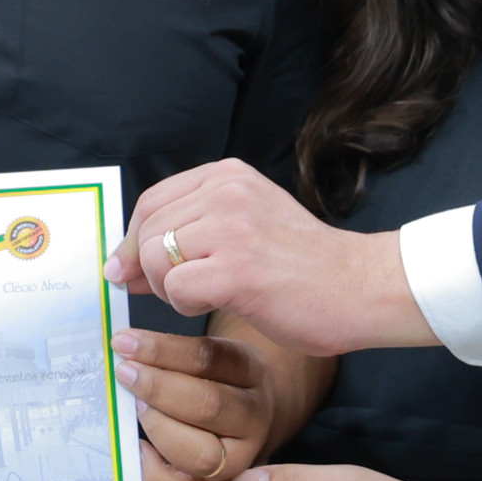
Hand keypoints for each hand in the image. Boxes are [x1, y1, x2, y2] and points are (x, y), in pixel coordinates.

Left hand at [113, 161, 434, 355]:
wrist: (361, 287)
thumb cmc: (304, 266)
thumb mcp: (247, 224)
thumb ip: (191, 231)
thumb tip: (120, 264)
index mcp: (228, 175)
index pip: (152, 201)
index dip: (134, 240)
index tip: (134, 270)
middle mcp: (227, 192)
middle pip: (147, 230)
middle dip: (147, 269)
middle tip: (175, 292)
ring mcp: (232, 228)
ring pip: (153, 257)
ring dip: (168, 288)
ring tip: (204, 296)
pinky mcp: (236, 269)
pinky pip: (175, 287)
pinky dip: (185, 304)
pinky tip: (215, 303)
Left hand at [118, 328, 272, 480]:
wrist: (253, 415)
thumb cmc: (220, 379)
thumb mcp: (211, 352)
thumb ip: (175, 351)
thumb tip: (125, 347)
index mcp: (251, 374)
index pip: (208, 359)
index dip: (162, 351)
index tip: (124, 343)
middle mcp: (252, 419)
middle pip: (210, 406)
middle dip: (158, 390)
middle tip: (126, 375)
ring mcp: (240, 460)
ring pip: (202, 456)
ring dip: (159, 431)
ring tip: (136, 411)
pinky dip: (156, 477)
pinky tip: (139, 450)